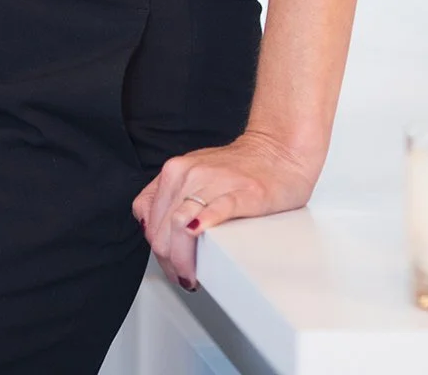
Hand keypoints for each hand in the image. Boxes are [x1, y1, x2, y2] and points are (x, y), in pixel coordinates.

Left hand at [130, 130, 318, 290]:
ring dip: (183, 260)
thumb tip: (150, 230)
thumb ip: (169, 197)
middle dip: (170, 263)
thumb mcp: (192, 173)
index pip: (148, 222)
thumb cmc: (239, 169)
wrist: (278, 150)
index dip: (158, 251)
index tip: (171, 264)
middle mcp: (188, 174)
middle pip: (162, 232)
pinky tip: (202, 236)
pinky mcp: (244, 192)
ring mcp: (215, 182)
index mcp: (174, 172)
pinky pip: (218, 210)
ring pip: (180, 227)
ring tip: (195, 275)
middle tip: (186, 276)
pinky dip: (206, 225)